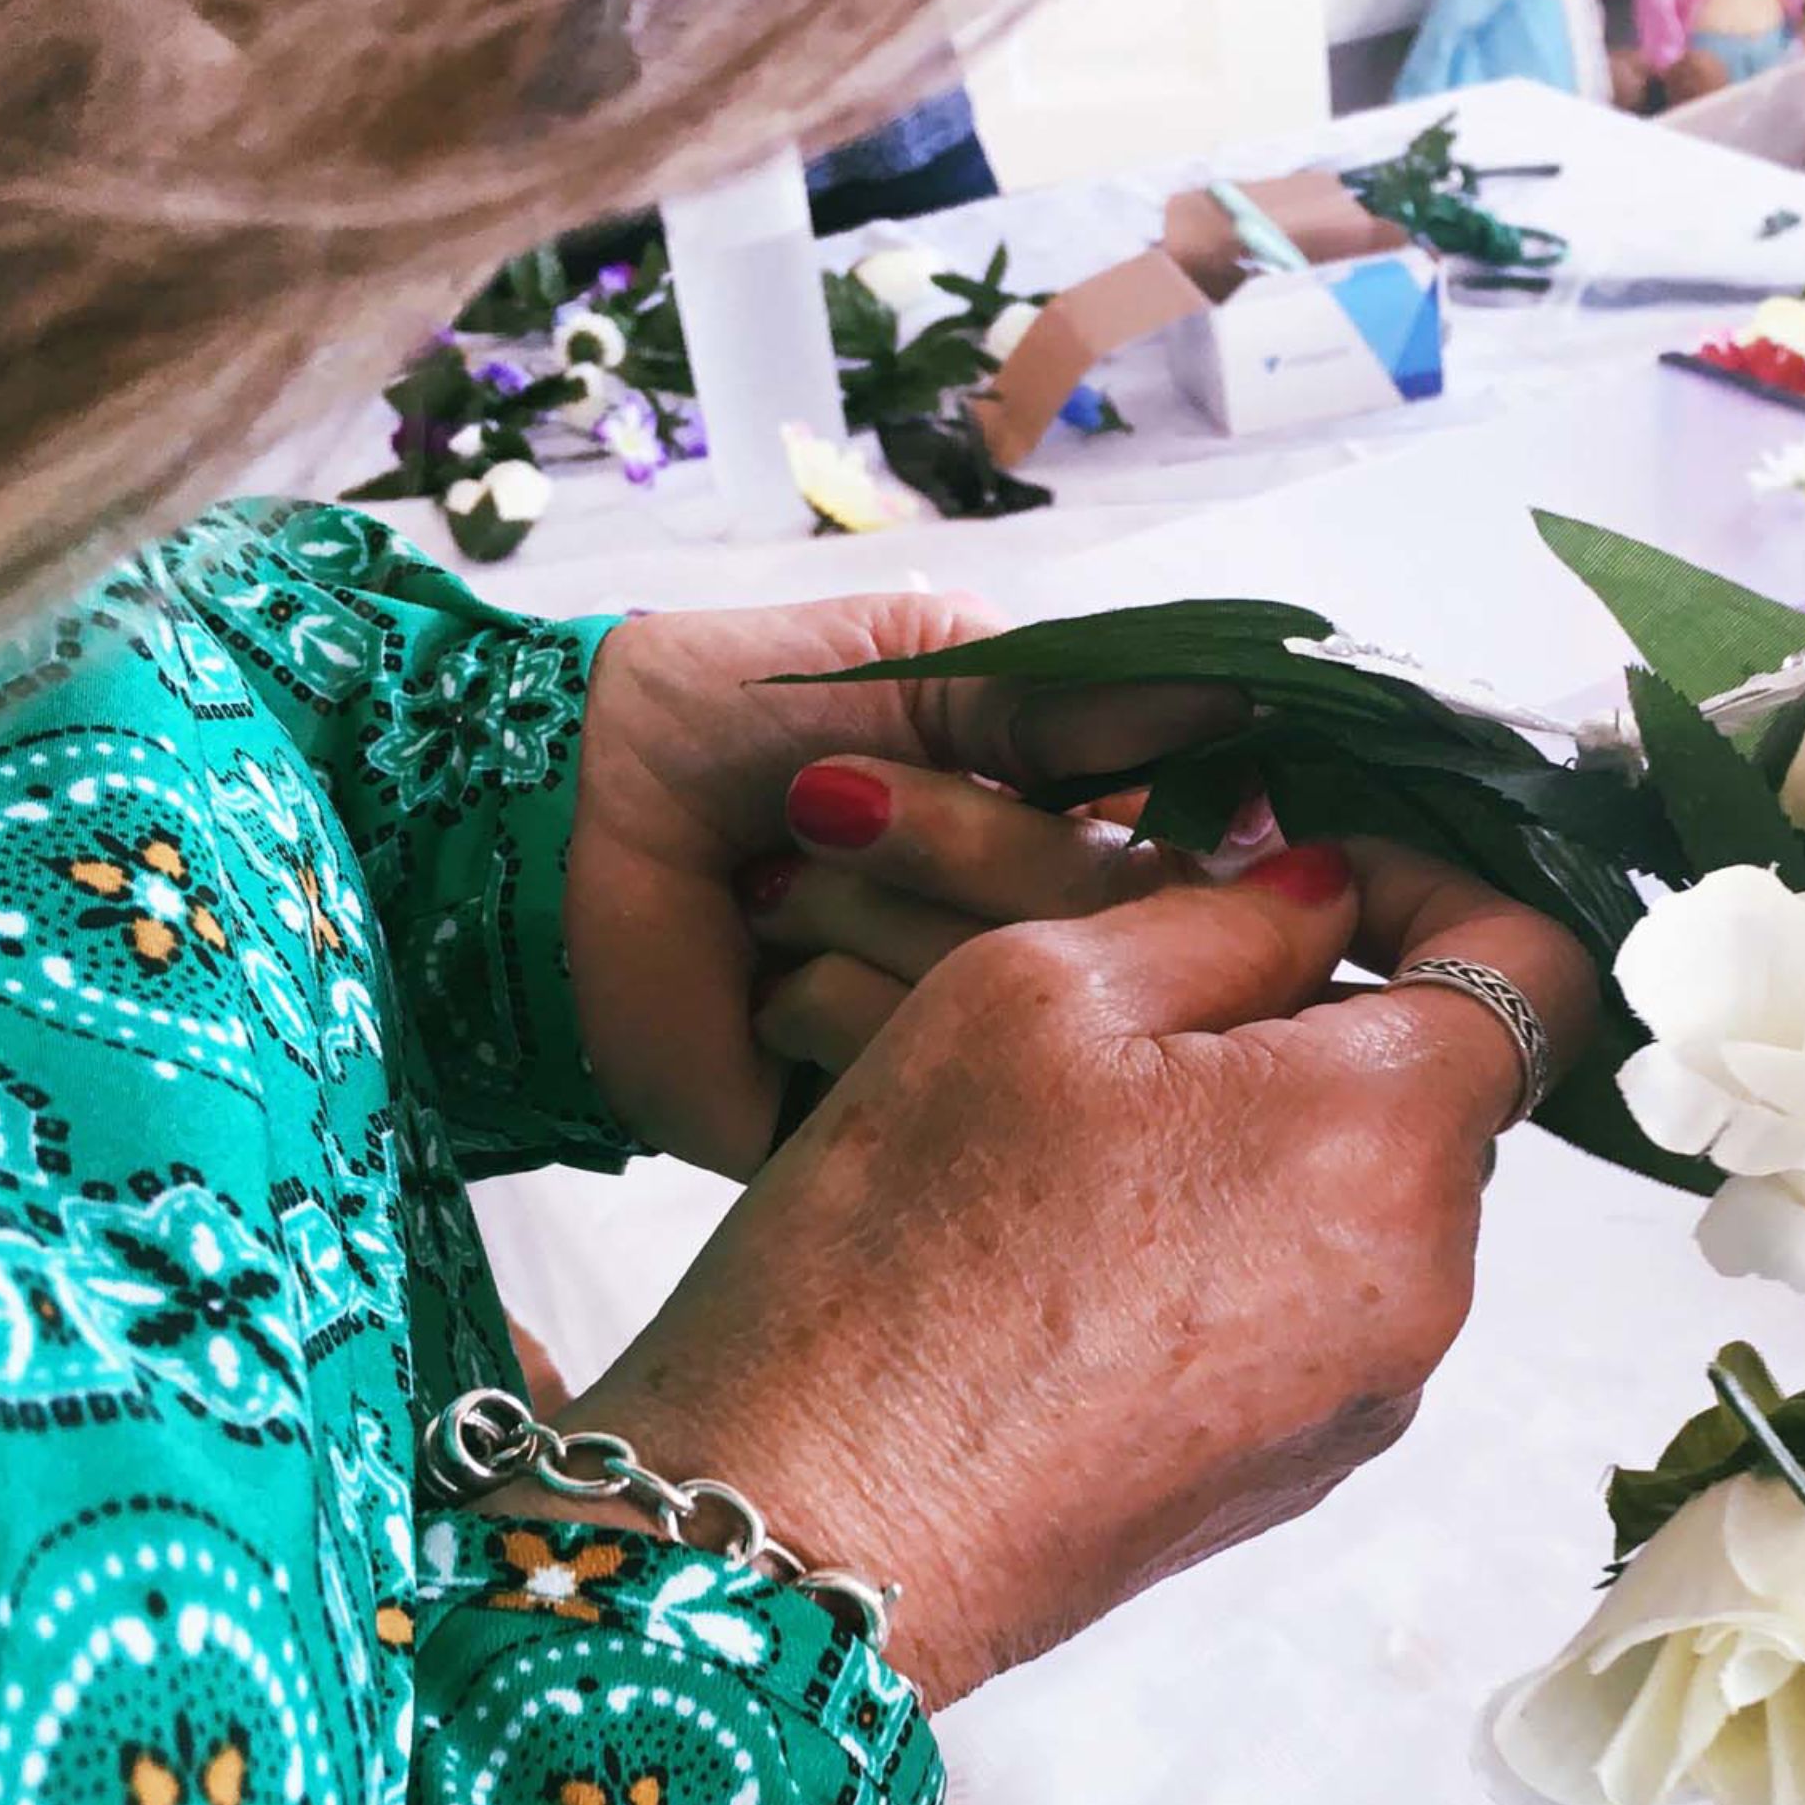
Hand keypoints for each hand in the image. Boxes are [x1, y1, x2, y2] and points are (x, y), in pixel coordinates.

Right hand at [559, 839, 1597, 1704]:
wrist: (809, 1532)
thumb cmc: (902, 1250)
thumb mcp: (1033, 991)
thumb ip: (1223, 917)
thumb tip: (1327, 898)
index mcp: (1387, 1138)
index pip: (1533, 967)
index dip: (1442, 886)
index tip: (1330, 877)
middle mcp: (1424, 1281)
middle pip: (1439, 1089)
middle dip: (1327, 1017)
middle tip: (1152, 999)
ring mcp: (1370, 1394)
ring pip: (1368, 1198)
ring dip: (1272, 1133)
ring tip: (1089, 1134)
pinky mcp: (1299, 1469)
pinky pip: (1314, 1304)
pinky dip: (1238, 1244)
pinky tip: (1084, 1249)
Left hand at [565, 595, 1236, 1173]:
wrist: (555, 823)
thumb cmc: (729, 718)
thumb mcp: (919, 668)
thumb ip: (1081, 700)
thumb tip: (1250, 696)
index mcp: (1073, 843)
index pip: (1197, 872)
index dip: (1159, 843)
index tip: (1106, 800)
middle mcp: (1045, 959)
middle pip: (1118, 941)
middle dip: (960, 849)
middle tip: (826, 805)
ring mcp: (970, 1056)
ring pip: (1024, 1016)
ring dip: (872, 924)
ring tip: (768, 885)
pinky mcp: (884, 1137)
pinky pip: (930, 1097)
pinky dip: (832, 1013)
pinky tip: (757, 977)